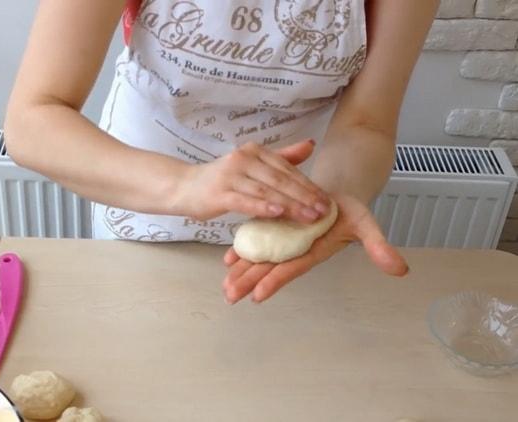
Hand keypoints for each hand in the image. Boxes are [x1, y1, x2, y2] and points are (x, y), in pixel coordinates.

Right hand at [174, 140, 330, 222]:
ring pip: (266, 191)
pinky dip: (262, 207)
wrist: (184, 187)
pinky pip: (245, 201)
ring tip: (309, 216)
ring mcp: (230, 176)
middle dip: (304, 196)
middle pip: (279, 179)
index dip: (308, 184)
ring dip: (290, 205)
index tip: (326, 200)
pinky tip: (277, 213)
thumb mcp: (252, 165)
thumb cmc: (221, 180)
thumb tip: (311, 144)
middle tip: (323, 211)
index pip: (286, 168)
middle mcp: (243, 159)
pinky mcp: (219, 193)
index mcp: (254, 151)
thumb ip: (282, 157)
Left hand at [222, 193, 408, 303]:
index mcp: (313, 250)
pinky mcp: (276, 228)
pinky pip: (257, 241)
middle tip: (230, 296)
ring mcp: (285, 240)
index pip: (292, 268)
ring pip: (260, 258)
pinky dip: (243, 250)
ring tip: (225, 287)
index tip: (258, 295)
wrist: (340, 191)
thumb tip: (400, 270)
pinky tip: (227, 259)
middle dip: (250, 282)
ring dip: (242, 271)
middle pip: (270, 268)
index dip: (275, 280)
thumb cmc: (352, 209)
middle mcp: (296, 249)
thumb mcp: (366, 224)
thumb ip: (378, 246)